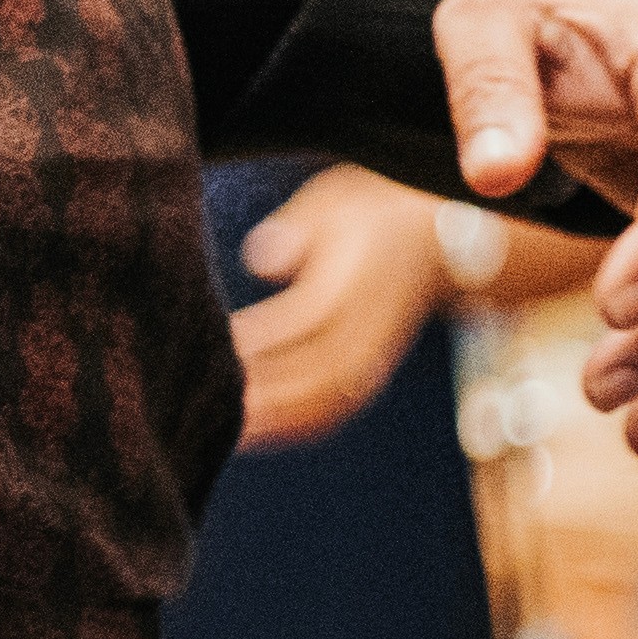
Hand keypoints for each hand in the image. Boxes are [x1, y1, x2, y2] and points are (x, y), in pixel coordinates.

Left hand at [229, 168, 458, 451]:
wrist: (434, 243)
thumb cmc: (369, 217)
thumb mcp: (336, 204)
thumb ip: (298, 229)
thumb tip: (259, 260)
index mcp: (355, 285)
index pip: (303, 321)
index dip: (257, 340)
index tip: (213, 347)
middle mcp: (367, 331)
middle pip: (313, 376)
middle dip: (259, 393)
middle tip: (203, 399)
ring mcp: (369, 360)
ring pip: (322, 403)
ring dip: (271, 421)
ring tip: (217, 428)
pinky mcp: (364, 378)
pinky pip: (329, 412)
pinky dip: (289, 427)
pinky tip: (248, 434)